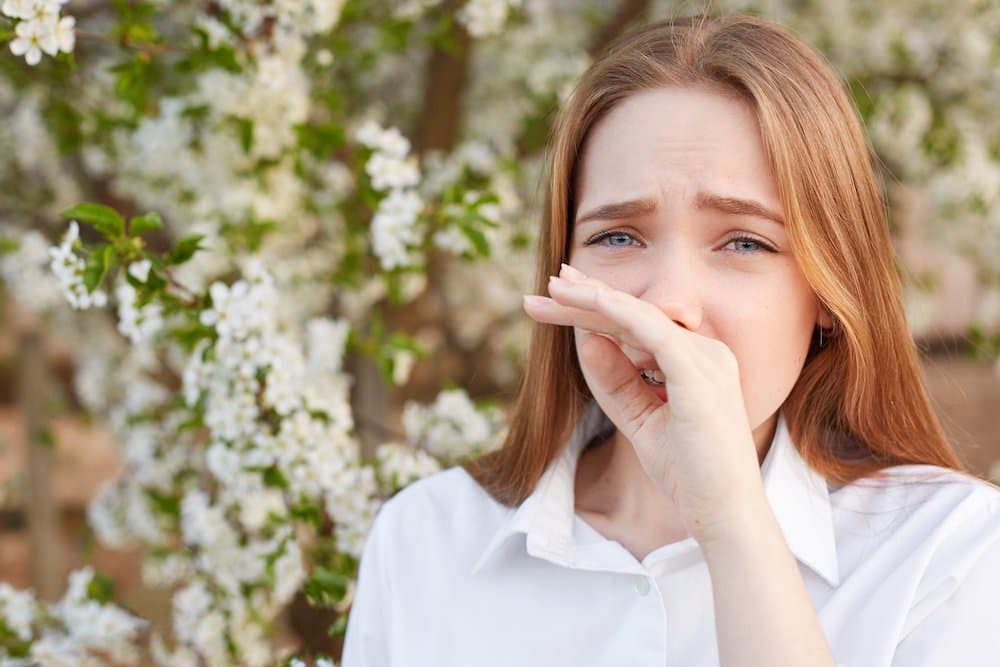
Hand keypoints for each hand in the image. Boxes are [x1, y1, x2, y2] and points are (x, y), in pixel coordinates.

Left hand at [522, 263, 767, 542]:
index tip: (558, 298)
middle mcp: (707, 352)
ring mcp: (708, 361)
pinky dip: (621, 313)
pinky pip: (655, 333)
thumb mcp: (639, 420)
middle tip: (546, 286)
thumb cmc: (688, 473)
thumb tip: (588, 342)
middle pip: (635, 315)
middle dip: (586, 298)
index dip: (597, 308)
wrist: (723, 513)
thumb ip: (616, 382)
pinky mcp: (700, 377)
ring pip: (639, 317)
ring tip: (553, 291)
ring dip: (592, 301)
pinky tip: (591, 300)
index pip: (639, 325)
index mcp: (697, 361)